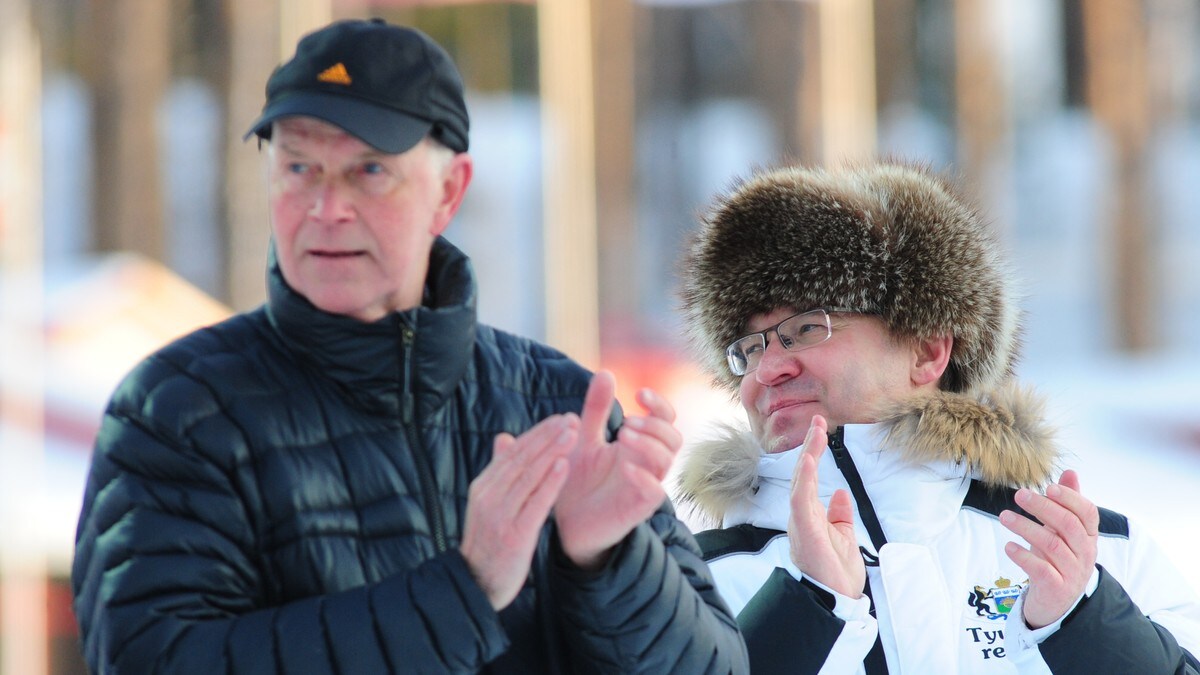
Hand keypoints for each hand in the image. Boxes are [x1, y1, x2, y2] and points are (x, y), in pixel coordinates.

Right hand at [460, 415, 575, 609]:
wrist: (478, 584)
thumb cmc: (490, 542)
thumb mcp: (489, 504)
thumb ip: (499, 472)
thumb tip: (504, 437)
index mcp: (483, 486)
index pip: (513, 451)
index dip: (538, 433)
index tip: (560, 418)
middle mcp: (488, 496)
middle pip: (522, 458)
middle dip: (549, 436)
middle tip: (572, 418)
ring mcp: (499, 515)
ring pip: (529, 475)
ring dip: (553, 451)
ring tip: (573, 433)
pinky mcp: (513, 534)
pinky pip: (535, 503)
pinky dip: (550, 482)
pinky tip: (565, 466)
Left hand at [553, 371, 681, 570]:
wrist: (565, 523)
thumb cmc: (579, 480)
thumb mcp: (583, 438)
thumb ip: (596, 409)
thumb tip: (606, 372)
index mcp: (637, 444)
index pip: (665, 420)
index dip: (660, 405)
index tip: (639, 394)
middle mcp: (646, 464)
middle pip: (674, 438)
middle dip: (654, 425)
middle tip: (626, 423)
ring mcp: (644, 486)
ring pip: (666, 461)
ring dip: (648, 444)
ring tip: (621, 437)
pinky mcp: (636, 509)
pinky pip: (654, 492)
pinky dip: (643, 477)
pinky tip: (624, 467)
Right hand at [787, 415, 865, 597]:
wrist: (836, 599)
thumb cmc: (836, 572)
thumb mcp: (843, 536)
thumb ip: (840, 514)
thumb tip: (840, 493)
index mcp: (809, 515)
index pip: (809, 477)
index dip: (813, 452)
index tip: (821, 429)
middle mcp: (801, 515)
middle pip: (803, 474)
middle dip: (810, 446)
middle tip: (818, 422)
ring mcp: (801, 521)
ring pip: (801, 482)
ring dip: (808, 455)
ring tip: (816, 432)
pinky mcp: (805, 530)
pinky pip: (801, 500)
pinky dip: (805, 480)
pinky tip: (809, 462)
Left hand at [1000, 470, 1098, 628]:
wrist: (1058, 602)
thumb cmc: (1058, 558)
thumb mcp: (1064, 531)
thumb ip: (1068, 503)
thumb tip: (1070, 472)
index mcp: (1089, 536)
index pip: (1087, 513)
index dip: (1070, 498)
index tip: (1048, 487)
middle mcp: (1085, 553)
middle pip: (1068, 525)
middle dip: (1043, 507)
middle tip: (1019, 495)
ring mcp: (1072, 572)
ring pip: (1052, 545)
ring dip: (1026, 527)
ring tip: (1004, 516)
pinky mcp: (1056, 588)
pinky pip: (1041, 570)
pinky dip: (1024, 556)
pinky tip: (1008, 546)